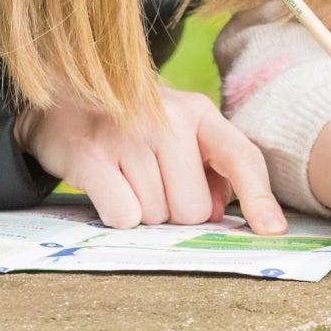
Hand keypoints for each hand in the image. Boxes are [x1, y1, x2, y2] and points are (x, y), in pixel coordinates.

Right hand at [18, 90, 287, 234]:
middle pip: (193, 209)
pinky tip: (107, 185)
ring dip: (142, 210)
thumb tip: (220, 212)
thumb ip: (209, 168)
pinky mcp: (91, 156)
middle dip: (174, 210)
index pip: (241, 158)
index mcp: (197, 112)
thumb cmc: (130, 125)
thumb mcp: (177, 132)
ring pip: (156, 217)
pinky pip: (124, 217)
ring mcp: (128, 135)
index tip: (272, 231)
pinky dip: (116, 213)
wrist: (58, 99)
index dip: (259, 198)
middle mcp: (167, 118)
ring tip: (124, 176)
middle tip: (151, 183)